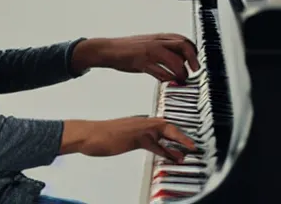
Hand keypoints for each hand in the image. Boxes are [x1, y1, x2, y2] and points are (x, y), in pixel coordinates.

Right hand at [60, 116, 195, 162]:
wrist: (88, 134)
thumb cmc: (98, 135)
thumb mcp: (117, 135)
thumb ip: (127, 136)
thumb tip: (133, 141)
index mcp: (135, 121)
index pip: (158, 123)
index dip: (172, 131)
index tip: (181, 139)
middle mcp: (139, 122)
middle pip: (166, 125)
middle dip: (180, 134)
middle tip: (192, 144)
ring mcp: (138, 128)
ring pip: (165, 131)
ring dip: (179, 140)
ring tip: (190, 148)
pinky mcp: (136, 137)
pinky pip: (157, 144)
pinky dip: (168, 151)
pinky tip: (174, 158)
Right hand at [72, 34, 198, 81]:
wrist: (108, 49)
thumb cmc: (127, 49)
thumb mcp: (147, 44)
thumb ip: (162, 49)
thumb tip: (177, 59)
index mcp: (159, 37)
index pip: (184, 39)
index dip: (193, 50)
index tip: (195, 62)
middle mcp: (156, 42)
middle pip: (183, 46)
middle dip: (192, 60)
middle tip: (194, 71)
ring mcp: (149, 52)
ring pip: (175, 61)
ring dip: (181, 73)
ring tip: (180, 80)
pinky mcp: (142, 62)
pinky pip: (161, 72)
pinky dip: (167, 78)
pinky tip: (166, 81)